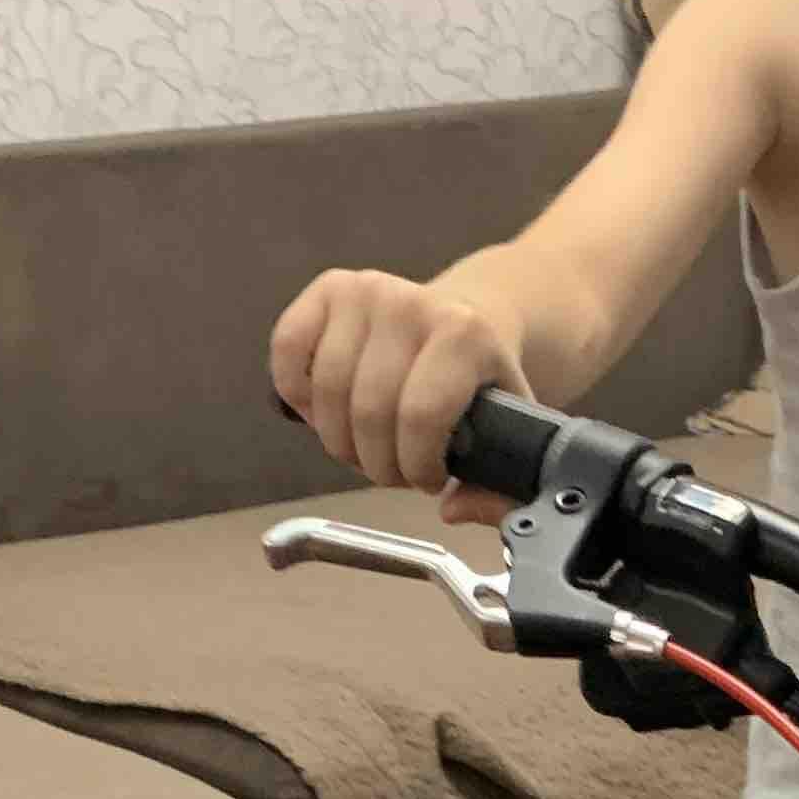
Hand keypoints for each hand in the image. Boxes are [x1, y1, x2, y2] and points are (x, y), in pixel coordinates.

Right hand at [270, 266, 531, 524]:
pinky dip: (299, 395)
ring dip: (339, 439)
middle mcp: (411, 304)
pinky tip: (327, 412)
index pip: (420, 417)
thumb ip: (499, 486)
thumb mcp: (511, 430)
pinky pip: (288, 351)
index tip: (429, 480)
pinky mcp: (329, 289)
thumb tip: (452, 509)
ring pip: (326, 392)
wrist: (471, 319)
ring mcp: (366, 291)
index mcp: (465, 335)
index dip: (416, 466)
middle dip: (376, 463)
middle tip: (393, 472)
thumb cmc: (482, 384)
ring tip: (365, 447)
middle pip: (368, 411)